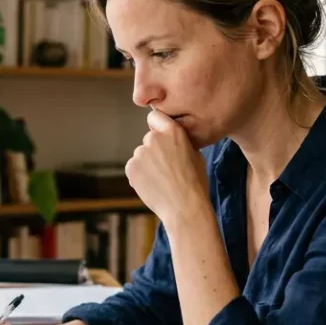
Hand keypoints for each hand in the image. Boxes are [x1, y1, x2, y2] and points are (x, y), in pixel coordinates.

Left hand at [126, 109, 210, 223]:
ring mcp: (140, 153)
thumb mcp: (195, 154)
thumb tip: (171, 139)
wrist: (184, 207)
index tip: (160, 135)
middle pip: (149, 139)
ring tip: (161, 180)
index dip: (157, 125)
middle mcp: (154, 138)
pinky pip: (134, 168)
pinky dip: (140, 175)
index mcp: (173, 131)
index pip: (155, 117)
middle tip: (166, 168)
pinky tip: (153, 185)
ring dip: (147, 164)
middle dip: (155, 150)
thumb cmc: (195, 183)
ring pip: (141, 155)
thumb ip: (179, 142)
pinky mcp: (131, 167)